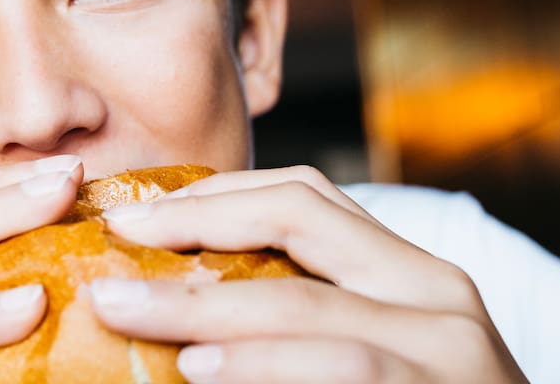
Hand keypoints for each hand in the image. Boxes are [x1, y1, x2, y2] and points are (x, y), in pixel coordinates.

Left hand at [91, 166, 527, 382]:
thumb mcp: (370, 342)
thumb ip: (299, 309)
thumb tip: (174, 299)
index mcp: (409, 270)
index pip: (305, 196)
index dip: (213, 193)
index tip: (137, 214)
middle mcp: (436, 292)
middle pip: (299, 223)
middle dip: (194, 227)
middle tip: (113, 242)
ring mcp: (446, 350)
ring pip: (308, 305)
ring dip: (204, 306)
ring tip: (129, 310)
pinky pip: (343, 370)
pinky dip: (264, 368)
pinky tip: (203, 371)